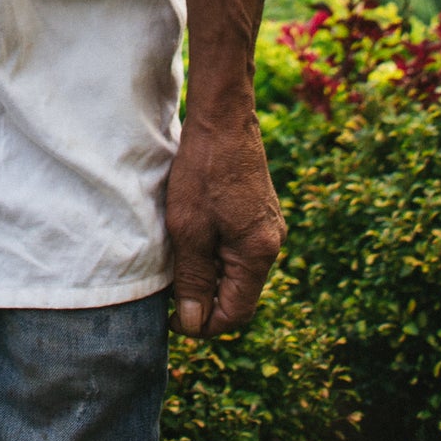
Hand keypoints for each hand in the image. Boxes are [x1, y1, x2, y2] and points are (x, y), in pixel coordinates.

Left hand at [165, 101, 285, 338]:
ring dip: (207, 273)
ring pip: (236, 270)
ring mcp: (268, 226)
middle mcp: (272, 244)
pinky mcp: (258, 211)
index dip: (203, 323)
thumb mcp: (188, 228)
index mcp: (259, 254)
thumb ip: (192, 279)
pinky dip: (214, 251)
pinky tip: (191, 236)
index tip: (171, 317)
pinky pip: (238, 248)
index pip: (236, 314)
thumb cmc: (203, 170)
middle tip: (168, 289)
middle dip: (204, 298)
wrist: (222, 117)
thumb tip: (194, 323)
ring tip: (177, 259)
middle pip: (238, 294)